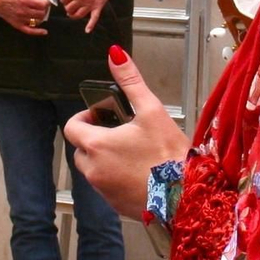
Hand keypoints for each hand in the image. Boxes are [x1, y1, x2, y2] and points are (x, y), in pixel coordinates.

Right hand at [0, 0, 52, 36]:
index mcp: (25, 0)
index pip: (43, 4)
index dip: (47, 2)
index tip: (47, 1)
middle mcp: (23, 10)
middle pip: (42, 13)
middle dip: (44, 10)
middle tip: (42, 7)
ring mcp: (21, 19)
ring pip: (38, 21)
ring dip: (41, 17)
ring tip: (39, 13)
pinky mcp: (18, 25)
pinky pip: (30, 31)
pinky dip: (38, 32)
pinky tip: (44, 31)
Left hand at [58, 0, 115, 33]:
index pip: (63, 0)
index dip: (63, 0)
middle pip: (69, 9)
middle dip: (68, 8)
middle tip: (69, 6)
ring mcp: (89, 4)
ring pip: (78, 15)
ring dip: (74, 16)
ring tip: (73, 14)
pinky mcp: (98, 6)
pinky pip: (94, 18)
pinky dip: (90, 25)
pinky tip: (87, 30)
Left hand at [65, 47, 189, 221]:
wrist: (187, 197)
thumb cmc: (169, 156)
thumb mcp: (151, 110)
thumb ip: (130, 81)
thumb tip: (115, 54)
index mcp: (97, 145)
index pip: (72, 127)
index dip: (85, 118)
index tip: (102, 116)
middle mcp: (94, 170)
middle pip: (81, 149)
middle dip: (96, 138)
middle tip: (121, 132)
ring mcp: (103, 190)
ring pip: (94, 169)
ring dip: (106, 159)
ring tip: (134, 151)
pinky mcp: (115, 205)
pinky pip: (107, 187)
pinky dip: (117, 177)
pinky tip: (140, 171)